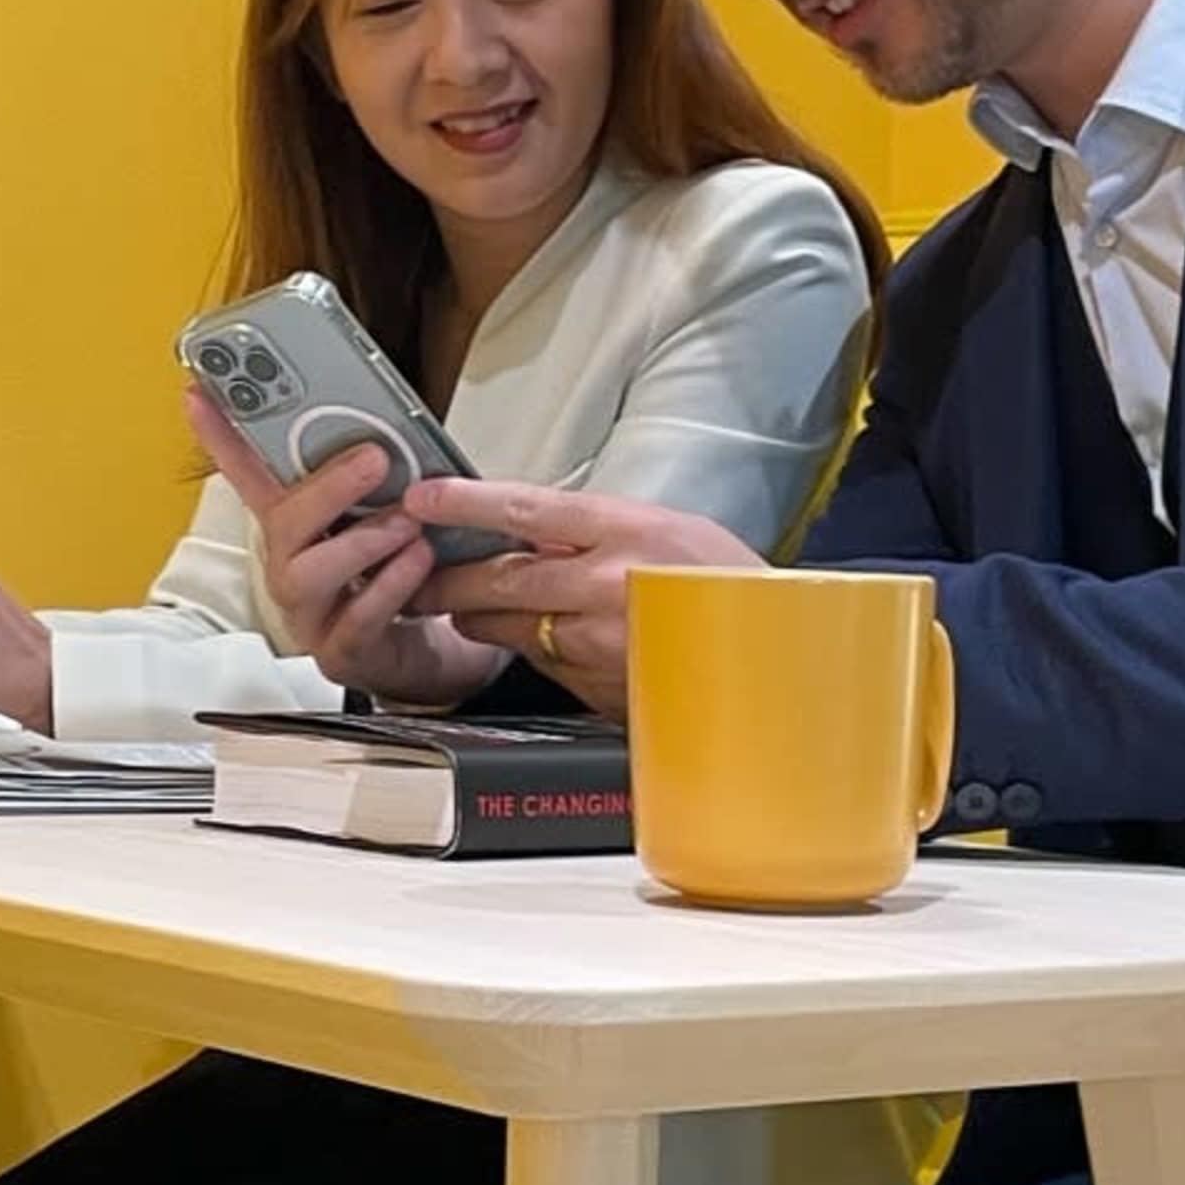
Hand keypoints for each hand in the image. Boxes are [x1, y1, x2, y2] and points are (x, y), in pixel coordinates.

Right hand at [190, 389, 504, 710]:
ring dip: (360, 541)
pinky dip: (387, 586)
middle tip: (375, 459)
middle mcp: (291, 568)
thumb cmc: (401, 577)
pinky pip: (355, 620)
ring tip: (408, 521)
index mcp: (298, 529)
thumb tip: (388, 433)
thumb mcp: (388, 519)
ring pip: (307, 575)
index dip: (221, 437)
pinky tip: (417, 561)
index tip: (197, 394)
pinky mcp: (341, 653)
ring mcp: (311, 614)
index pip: (249, 475)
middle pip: (281, 524)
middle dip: (325, 488)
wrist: (431, 651)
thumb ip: (378, 482)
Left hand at [415, 480, 760, 713]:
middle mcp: (604, 586)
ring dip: (478, 616)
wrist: (770, 655)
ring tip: (463, 604)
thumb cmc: (722, 584)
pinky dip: (531, 648)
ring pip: (507, 627)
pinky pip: (541, 662)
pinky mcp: (596, 687)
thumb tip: (527, 525)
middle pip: (497, 579)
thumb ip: (595, 528)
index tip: (422, 498)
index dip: (464, 504)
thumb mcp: (664, 529)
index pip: (524, 510)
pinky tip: (544, 638)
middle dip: (447, 578)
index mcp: (625, 532)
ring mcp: (597, 643)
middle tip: (415, 573)